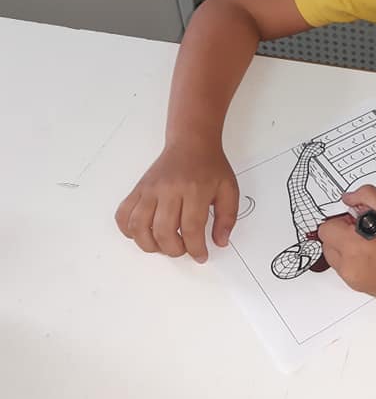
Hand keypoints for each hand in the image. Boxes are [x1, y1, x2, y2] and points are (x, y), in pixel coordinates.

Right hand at [115, 140, 238, 262]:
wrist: (191, 143)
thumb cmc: (210, 166)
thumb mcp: (229, 189)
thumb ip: (227, 218)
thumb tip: (220, 242)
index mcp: (195, 190)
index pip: (192, 228)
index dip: (195, 249)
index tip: (201, 256)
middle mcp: (169, 190)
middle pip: (163, 231)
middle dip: (174, 250)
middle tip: (183, 249)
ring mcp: (150, 189)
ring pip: (138, 226)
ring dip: (149, 244)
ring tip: (162, 244)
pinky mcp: (138, 189)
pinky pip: (123, 214)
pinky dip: (128, 230)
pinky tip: (142, 233)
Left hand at [315, 186, 375, 299]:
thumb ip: (364, 196)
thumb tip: (347, 199)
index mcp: (354, 246)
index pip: (325, 231)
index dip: (341, 222)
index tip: (357, 220)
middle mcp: (352, 269)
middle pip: (329, 247)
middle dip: (341, 237)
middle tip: (366, 231)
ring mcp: (358, 283)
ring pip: (338, 263)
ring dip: (348, 252)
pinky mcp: (367, 291)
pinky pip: (351, 275)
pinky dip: (358, 265)